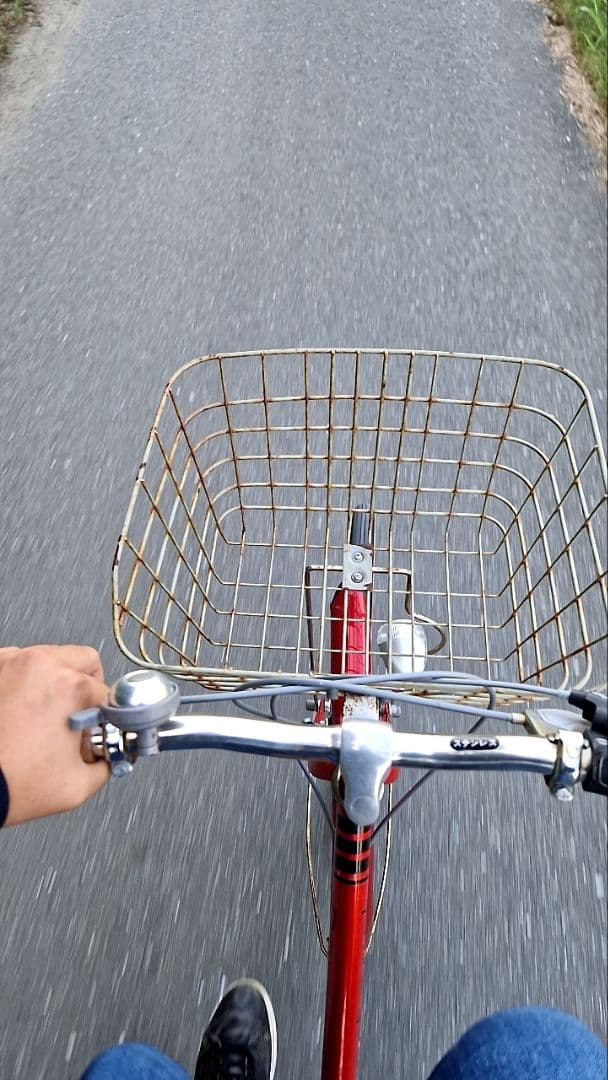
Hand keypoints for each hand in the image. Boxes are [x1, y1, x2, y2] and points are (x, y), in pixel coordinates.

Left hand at [0, 645, 110, 825]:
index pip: (106, 693)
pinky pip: (19, 664)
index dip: (105, 717)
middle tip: (79, 714)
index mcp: (69, 687)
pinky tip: (22, 709)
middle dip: (87, 688)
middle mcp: (40, 666)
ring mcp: (11, 664)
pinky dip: (25, 682)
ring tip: (46, 715)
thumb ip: (104, 766)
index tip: (98, 728)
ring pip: (51, 659)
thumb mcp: (77, 785)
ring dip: (55, 682)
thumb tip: (106, 758)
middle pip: (84, 661)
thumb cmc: (11, 783)